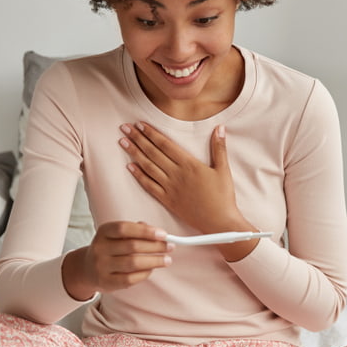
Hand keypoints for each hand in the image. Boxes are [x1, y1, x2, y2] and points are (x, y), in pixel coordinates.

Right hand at [62, 221, 171, 298]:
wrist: (87, 269)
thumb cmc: (110, 248)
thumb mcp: (117, 235)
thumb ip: (135, 230)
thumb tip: (157, 232)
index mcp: (104, 232)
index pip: (124, 229)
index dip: (145, 231)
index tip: (163, 234)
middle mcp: (100, 248)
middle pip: (132, 246)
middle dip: (155, 246)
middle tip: (170, 247)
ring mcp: (101, 266)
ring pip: (133, 263)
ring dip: (154, 261)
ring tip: (167, 260)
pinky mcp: (106, 282)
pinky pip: (130, 279)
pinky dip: (145, 273)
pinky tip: (152, 269)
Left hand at [119, 122, 247, 233]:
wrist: (219, 222)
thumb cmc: (223, 196)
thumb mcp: (223, 169)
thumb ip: (219, 147)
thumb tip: (220, 127)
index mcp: (189, 164)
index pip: (165, 144)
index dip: (151, 133)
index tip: (140, 124)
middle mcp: (176, 174)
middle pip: (153, 153)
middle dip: (138, 139)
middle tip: (125, 128)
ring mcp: (170, 188)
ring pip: (148, 167)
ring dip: (134, 153)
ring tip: (123, 142)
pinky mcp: (167, 200)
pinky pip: (149, 186)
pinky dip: (138, 175)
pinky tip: (129, 166)